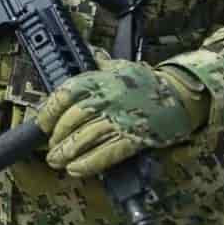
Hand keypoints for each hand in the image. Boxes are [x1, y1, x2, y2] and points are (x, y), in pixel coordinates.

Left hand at [33, 60, 204, 178]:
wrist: (181, 94)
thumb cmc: (146, 82)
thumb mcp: (117, 66)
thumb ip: (97, 65)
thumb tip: (84, 55)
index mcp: (98, 79)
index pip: (65, 94)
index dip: (49, 111)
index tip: (42, 124)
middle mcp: (106, 98)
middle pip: (72, 120)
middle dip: (57, 138)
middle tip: (50, 149)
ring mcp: (121, 118)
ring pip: (86, 138)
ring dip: (68, 153)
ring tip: (58, 162)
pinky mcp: (135, 137)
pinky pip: (107, 153)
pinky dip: (89, 163)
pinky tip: (77, 169)